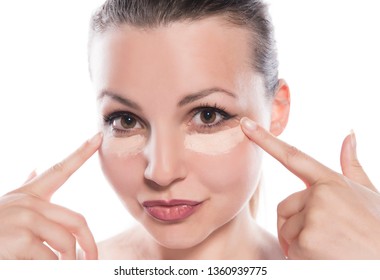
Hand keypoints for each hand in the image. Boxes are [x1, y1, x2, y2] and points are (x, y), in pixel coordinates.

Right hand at [0, 133, 101, 259]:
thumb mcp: (7, 205)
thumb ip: (26, 187)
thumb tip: (35, 167)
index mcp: (29, 193)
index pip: (60, 169)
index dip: (82, 152)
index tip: (98, 137)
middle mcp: (28, 203)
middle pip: (77, 220)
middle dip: (89, 243)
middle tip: (92, 259)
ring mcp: (25, 220)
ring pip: (66, 243)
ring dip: (68, 262)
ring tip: (63, 268)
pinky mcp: (21, 240)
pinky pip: (51, 259)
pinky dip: (52, 270)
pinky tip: (36, 269)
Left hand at [241, 117, 379, 258]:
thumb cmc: (378, 229)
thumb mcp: (368, 194)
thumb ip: (352, 166)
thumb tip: (349, 135)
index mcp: (331, 181)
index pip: (292, 155)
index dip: (265, 139)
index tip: (245, 124)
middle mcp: (320, 195)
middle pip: (284, 207)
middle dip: (295, 224)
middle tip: (322, 236)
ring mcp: (313, 217)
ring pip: (285, 229)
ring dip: (298, 242)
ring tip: (327, 248)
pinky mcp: (307, 241)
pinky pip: (290, 248)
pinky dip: (301, 257)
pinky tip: (324, 259)